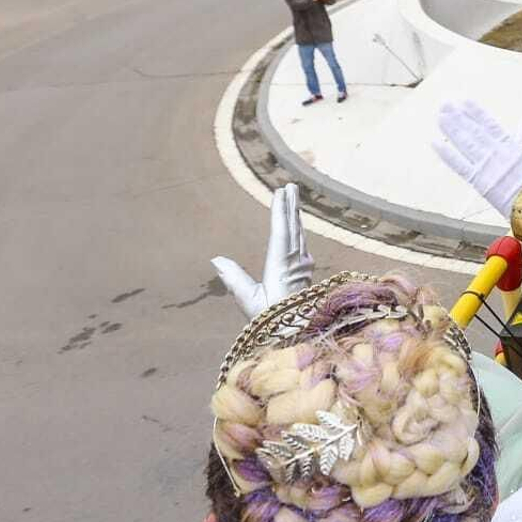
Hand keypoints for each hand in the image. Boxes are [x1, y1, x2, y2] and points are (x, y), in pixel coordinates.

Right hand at [211, 183, 314, 319]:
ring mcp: (304, 267)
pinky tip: (297, 227)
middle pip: (293, 228)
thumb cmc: (271, 321)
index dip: (280, 211)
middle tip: (291, 186)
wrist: (298, 336)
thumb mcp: (249, 301)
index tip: (280, 192)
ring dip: (295, 216)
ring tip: (293, 199)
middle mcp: (296, 263)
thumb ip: (234, 279)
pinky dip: (298, 230)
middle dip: (291, 206)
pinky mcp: (306, 273)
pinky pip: (302, 244)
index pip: (281, 232)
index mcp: (281, 267)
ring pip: (299, 235)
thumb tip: (216, 259)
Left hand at [434, 101, 521, 216]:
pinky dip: (447, 154)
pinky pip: (458, 164)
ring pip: (464, 143)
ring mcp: (484, 164)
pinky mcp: (476, 179)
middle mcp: (494, 151)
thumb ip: (521, 138)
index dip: (476, 112)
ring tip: (440, 116)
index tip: (465, 101)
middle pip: (473, 130)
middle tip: (446, 104)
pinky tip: (436, 142)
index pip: (489, 124)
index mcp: (507, 144)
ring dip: (451, 129)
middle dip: (459, 117)